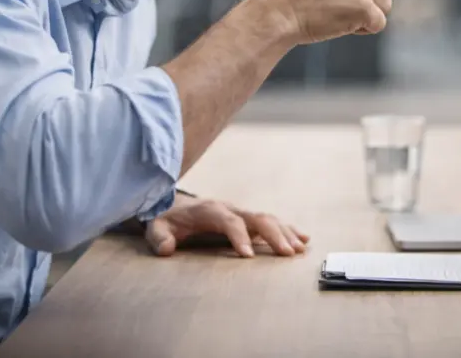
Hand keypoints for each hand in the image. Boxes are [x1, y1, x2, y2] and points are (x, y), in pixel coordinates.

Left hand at [144, 193, 308, 257]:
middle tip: (287, 254)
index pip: (229, 221)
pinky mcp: (247, 219)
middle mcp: (230, 208)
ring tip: (299, 250)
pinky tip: (303, 239)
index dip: (239, 237)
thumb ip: (160, 237)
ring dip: (285, 233)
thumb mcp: (157, 227)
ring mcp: (241, 212)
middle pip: (257, 217)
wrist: (173, 204)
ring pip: (268, 218)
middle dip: (273, 234)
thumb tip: (167, 248)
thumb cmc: (167, 219)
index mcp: (210, 210)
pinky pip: (271, 222)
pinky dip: (288, 229)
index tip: (248, 256)